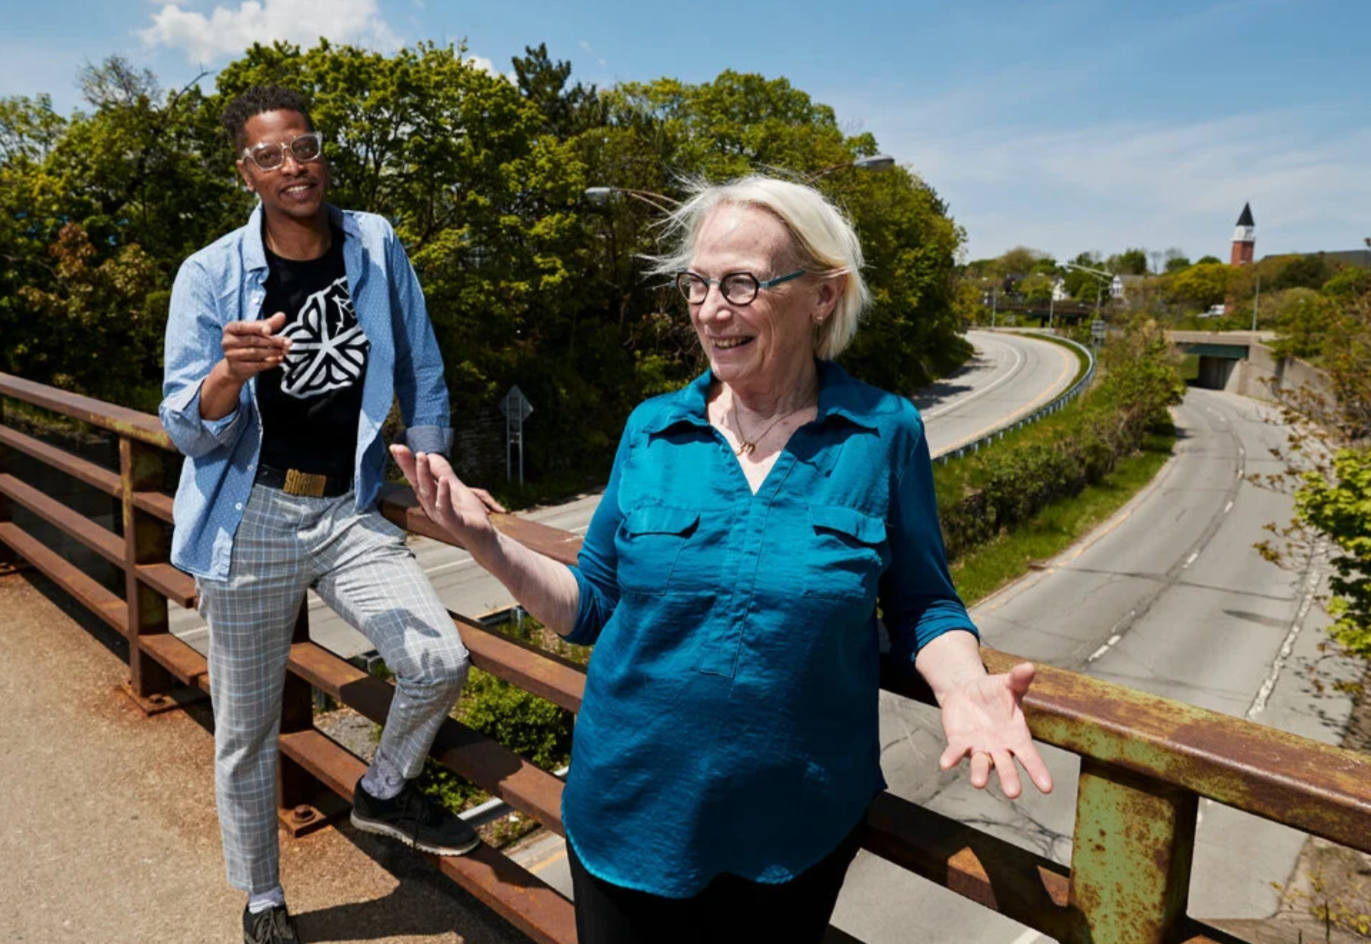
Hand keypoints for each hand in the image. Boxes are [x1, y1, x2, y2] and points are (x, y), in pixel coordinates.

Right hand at [221, 312, 290, 380]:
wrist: (236, 365)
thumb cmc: (247, 343)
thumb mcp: (256, 331)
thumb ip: (269, 324)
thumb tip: (281, 315)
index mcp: (231, 328)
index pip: (244, 326)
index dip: (257, 328)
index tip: (270, 330)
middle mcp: (228, 341)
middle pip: (253, 340)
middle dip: (272, 341)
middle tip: (287, 342)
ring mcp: (231, 355)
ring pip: (255, 353)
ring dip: (273, 352)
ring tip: (284, 351)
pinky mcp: (237, 367)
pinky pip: (256, 365)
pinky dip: (270, 362)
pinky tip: (278, 359)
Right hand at [390, 445, 506, 552]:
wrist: (482, 538)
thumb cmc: (467, 514)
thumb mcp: (456, 488)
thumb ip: (444, 472)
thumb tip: (431, 454)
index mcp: (430, 496)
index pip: (415, 477)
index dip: (405, 462)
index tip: (395, 446)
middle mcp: (431, 505)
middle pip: (417, 482)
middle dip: (408, 465)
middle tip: (399, 448)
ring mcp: (441, 514)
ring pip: (429, 492)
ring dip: (424, 474)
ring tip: (422, 455)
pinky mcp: (454, 522)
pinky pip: (446, 507)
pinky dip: (444, 494)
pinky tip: (443, 481)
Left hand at [937, 662, 1052, 798]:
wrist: (967, 691)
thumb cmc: (994, 692)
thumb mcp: (1007, 684)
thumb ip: (1019, 679)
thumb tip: (1029, 667)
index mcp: (1017, 735)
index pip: (1030, 756)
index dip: (1038, 771)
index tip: (1047, 788)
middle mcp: (999, 747)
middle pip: (1006, 765)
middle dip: (1009, 778)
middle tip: (1013, 793)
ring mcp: (979, 747)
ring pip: (981, 763)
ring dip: (980, 773)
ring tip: (978, 782)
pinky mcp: (959, 742)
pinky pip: (956, 751)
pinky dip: (952, 757)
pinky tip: (945, 763)